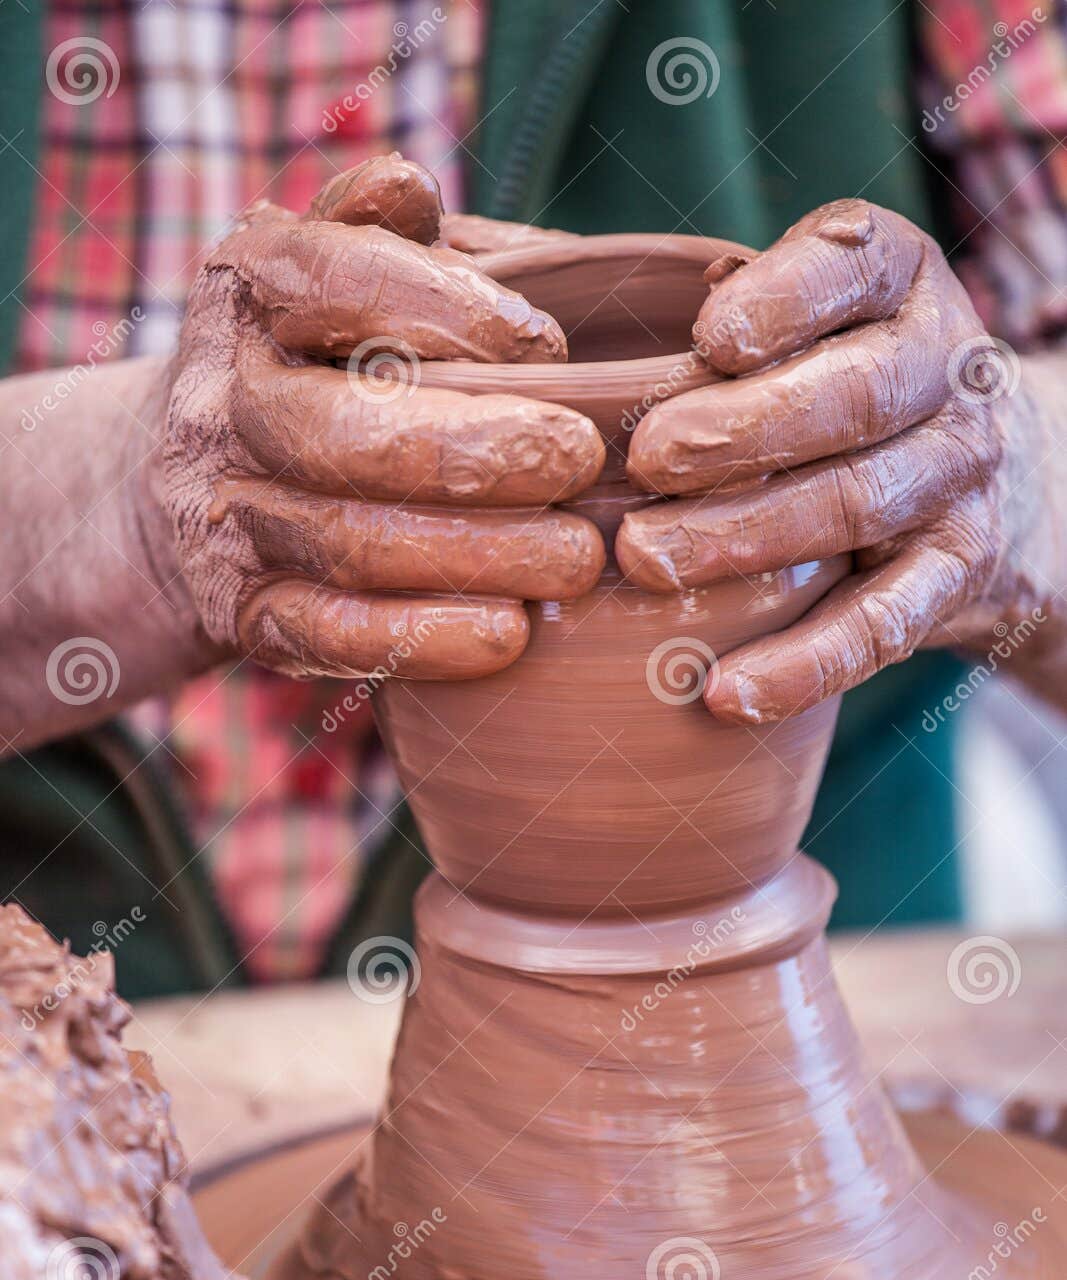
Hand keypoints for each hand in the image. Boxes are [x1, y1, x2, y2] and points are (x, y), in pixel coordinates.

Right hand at [163, 155, 605, 681]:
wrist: (177, 483)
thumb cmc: (310, 360)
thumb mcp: (332, 269)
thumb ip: (384, 227)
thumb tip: (412, 189)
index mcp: (248, 292)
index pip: (335, 280)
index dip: (449, 310)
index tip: (548, 346)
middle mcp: (223, 404)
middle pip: (341, 432)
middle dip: (476, 449)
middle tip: (579, 459)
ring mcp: (225, 517)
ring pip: (348, 544)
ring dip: (475, 555)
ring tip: (575, 557)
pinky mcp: (240, 612)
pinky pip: (327, 635)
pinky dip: (422, 639)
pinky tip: (507, 634)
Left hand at [618, 199, 1053, 722]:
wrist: (995, 484)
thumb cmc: (823, 378)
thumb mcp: (780, 308)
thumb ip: (645, 279)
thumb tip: (453, 238)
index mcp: (893, 276)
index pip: (851, 266)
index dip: (787, 301)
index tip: (708, 337)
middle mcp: (942, 368)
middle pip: (855, 395)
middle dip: (747, 430)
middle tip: (647, 460)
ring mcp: (957, 477)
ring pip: (857, 507)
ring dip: (749, 537)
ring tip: (647, 561)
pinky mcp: (956, 577)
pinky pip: (882, 627)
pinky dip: (803, 665)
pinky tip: (722, 693)